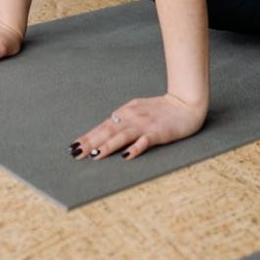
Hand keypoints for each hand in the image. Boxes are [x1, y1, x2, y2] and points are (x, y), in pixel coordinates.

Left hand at [70, 93, 206, 161]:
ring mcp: (145, 125)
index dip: (88, 136)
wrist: (186, 103)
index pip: (103, 126)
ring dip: (107, 146)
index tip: (73, 146)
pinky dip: (135, 148)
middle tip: (76, 153)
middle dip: (91, 142)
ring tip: (94, 155)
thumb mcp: (138, 110)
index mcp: (126, 112)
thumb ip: (123, 120)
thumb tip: (104, 133)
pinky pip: (144, 141)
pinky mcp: (158, 132)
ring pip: (122, 136)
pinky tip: (126, 156)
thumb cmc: (161, 109)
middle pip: (108, 131)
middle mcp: (132, 117)